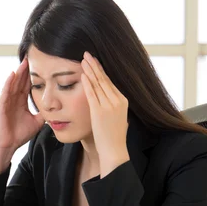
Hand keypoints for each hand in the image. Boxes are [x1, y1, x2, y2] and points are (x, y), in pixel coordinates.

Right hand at [0, 58, 44, 175]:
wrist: (8, 145)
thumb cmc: (19, 135)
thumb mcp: (37, 122)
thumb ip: (44, 113)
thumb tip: (56, 108)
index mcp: (21, 102)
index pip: (28, 85)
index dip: (34, 75)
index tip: (41, 64)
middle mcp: (13, 99)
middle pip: (21, 81)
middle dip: (26, 69)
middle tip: (32, 56)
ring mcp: (6, 102)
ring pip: (14, 84)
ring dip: (18, 73)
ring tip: (24, 61)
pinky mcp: (1, 106)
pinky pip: (5, 92)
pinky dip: (8, 83)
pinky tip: (12, 74)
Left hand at [81, 51, 129, 176]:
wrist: (114, 151)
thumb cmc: (113, 137)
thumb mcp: (116, 118)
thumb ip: (112, 107)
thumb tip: (107, 99)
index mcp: (123, 101)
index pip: (110, 82)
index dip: (101, 71)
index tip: (94, 62)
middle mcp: (118, 101)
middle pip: (104, 79)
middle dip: (95, 66)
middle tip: (87, 54)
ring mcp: (109, 106)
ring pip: (98, 84)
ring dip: (90, 70)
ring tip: (83, 59)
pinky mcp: (100, 111)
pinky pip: (92, 94)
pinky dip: (88, 83)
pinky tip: (83, 74)